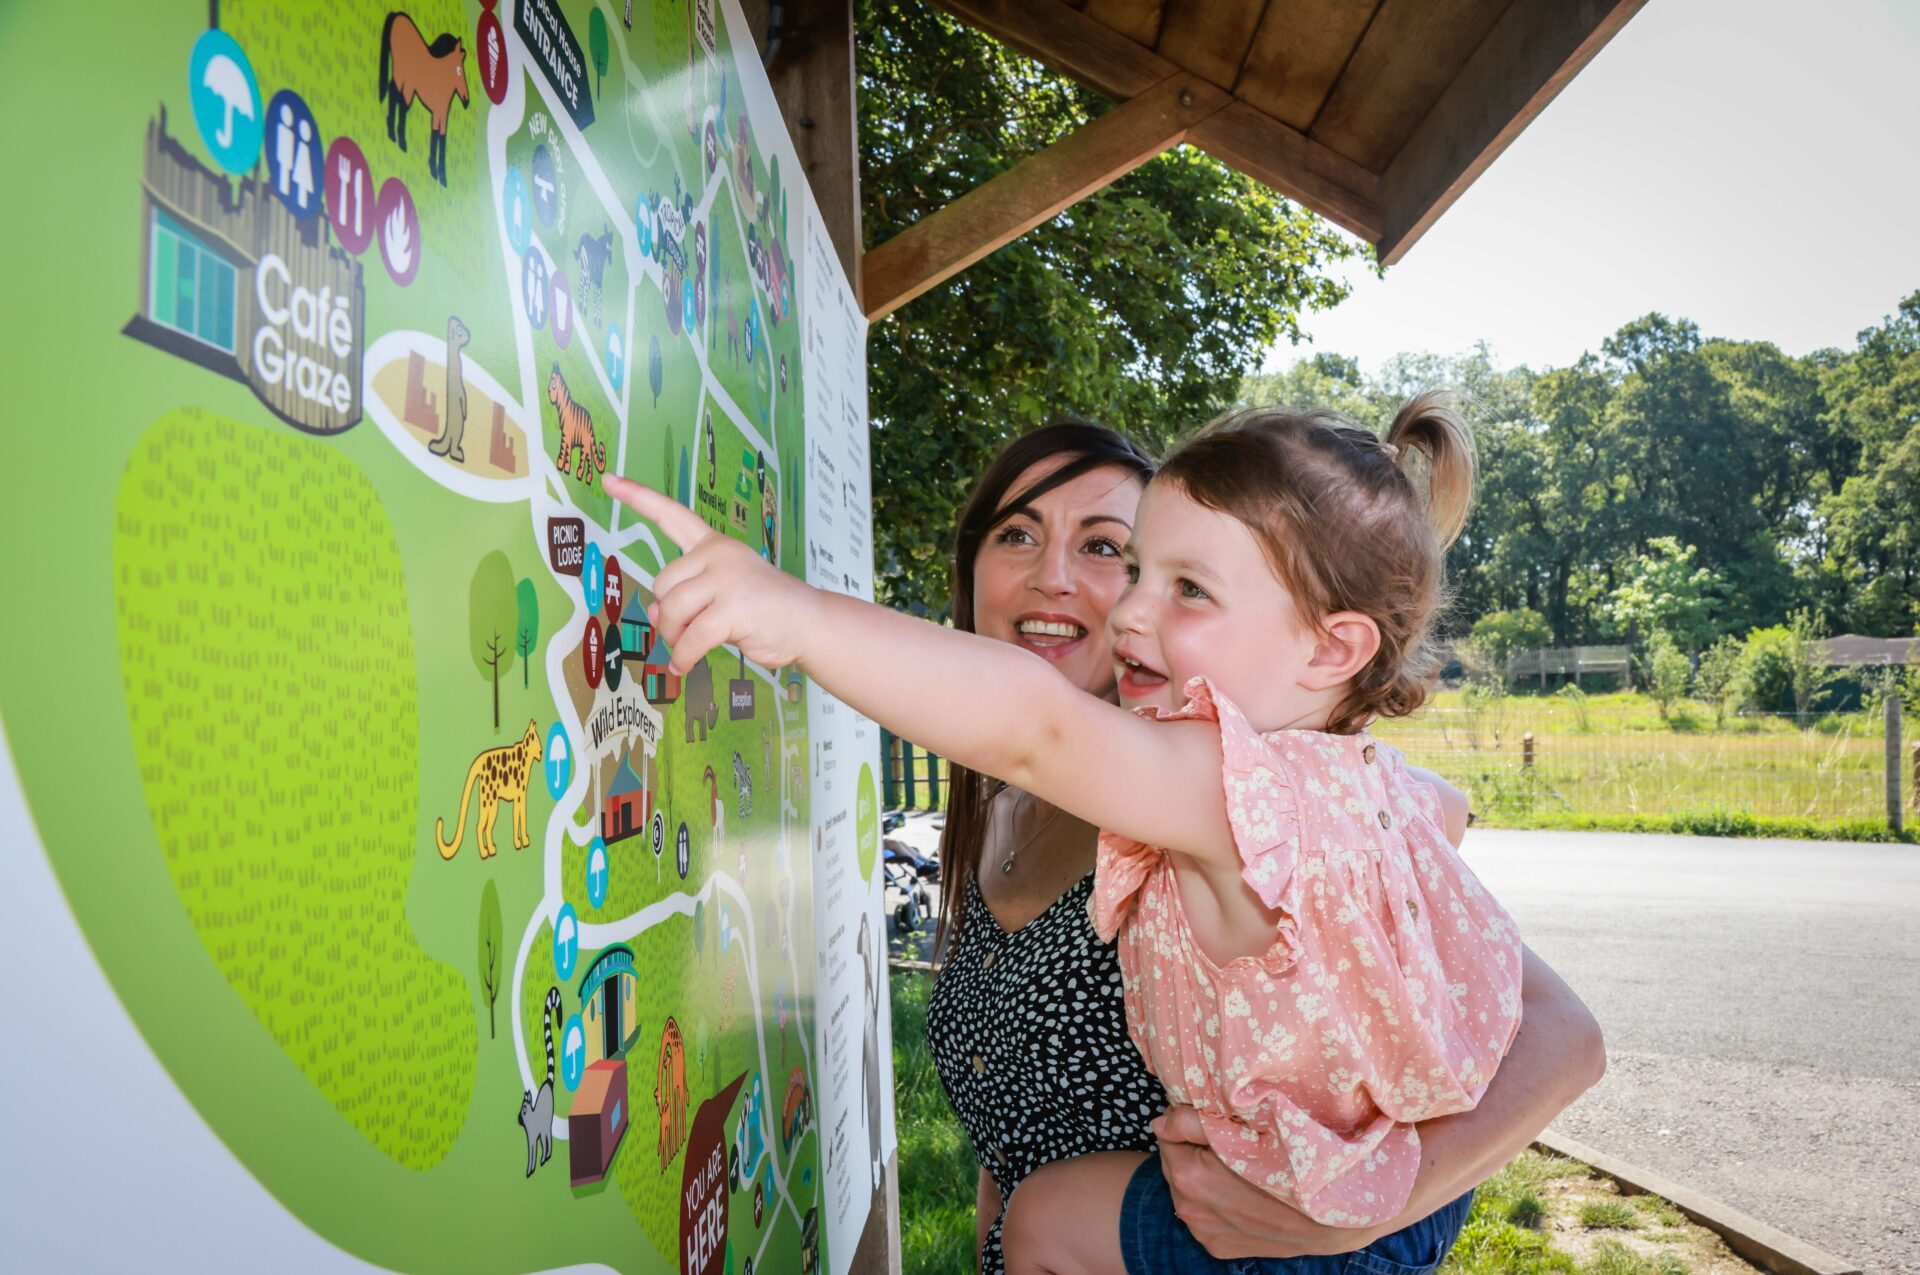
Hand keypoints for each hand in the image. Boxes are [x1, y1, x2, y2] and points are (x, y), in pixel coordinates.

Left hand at [603, 474, 819, 673]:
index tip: (609, 480)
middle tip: (685, 632)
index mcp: (715, 545)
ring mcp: (727, 578)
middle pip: (663, 583)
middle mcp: (719, 554)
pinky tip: (685, 665)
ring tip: (688, 648)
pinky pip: (691, 638)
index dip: (638, 497)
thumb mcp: (720, 597)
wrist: (810, 624)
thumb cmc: (766, 611)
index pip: (672, 515)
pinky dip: (683, 657)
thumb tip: (655, 614)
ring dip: (674, 637)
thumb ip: (687, 597)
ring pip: (672, 609)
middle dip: (668, 615)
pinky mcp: (733, 607)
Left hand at [1154, 1106, 1390, 1258]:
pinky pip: (1204, 1214)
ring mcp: (1204, 1233)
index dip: (1187, 1122)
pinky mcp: (1219, 1248)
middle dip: (1192, 1149)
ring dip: (1201, 1175)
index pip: (1167, 1134)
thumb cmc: (1293, 1161)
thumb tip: (1161, 1122)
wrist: (1335, 1213)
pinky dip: (1214, 1201)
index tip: (1211, 1119)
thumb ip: (1194, 1122)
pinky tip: (1241, 1191)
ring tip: (1235, 1165)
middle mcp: (1190, 1211)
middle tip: (1226, 1139)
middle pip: (1175, 1164)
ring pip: (1188, 1190)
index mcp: (1190, 1177)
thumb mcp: (1247, 1130)